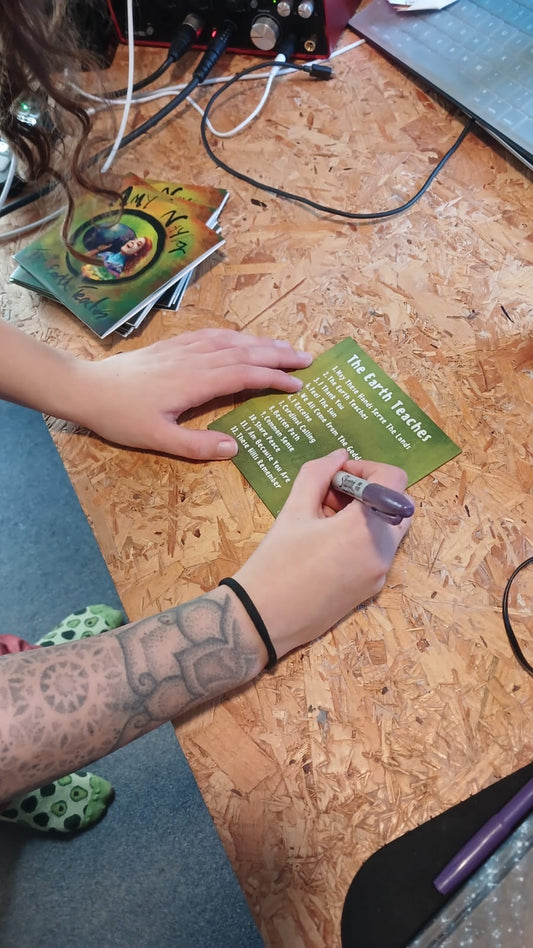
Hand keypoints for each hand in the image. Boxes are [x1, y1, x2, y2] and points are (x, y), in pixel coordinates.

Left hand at [75, 329, 312, 458]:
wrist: (87, 388)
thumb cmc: (121, 416)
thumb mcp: (158, 440)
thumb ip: (197, 446)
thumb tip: (235, 448)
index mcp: (195, 382)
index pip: (244, 376)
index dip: (274, 379)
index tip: (298, 385)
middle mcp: (195, 359)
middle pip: (245, 352)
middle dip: (278, 355)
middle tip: (308, 359)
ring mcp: (184, 349)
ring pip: (231, 340)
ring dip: (261, 342)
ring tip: (286, 347)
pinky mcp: (173, 345)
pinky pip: (212, 335)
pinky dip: (236, 336)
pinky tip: (244, 339)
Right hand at [234, 449, 412, 659]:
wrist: (262, 620)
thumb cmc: (275, 562)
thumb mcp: (293, 510)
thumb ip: (318, 475)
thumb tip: (339, 456)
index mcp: (366, 528)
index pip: (393, 480)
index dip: (366, 468)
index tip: (337, 475)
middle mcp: (383, 552)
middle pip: (399, 504)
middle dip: (370, 492)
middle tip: (332, 496)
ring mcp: (380, 574)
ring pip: (390, 528)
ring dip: (366, 514)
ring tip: (324, 519)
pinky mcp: (371, 589)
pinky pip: (378, 551)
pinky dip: (362, 537)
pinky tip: (326, 543)